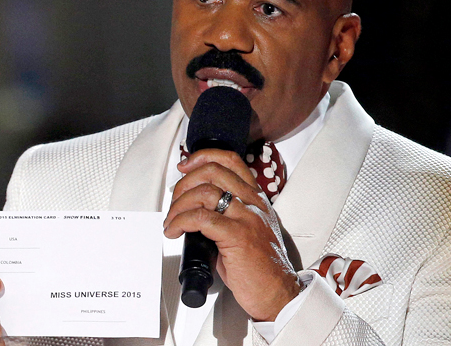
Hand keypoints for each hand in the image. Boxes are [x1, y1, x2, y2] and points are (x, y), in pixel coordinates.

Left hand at [163, 149, 299, 320]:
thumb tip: (194, 207)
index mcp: (255, 199)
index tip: (185, 167)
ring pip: (204, 192)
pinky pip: (200, 218)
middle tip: (173, 203)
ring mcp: (247, 217)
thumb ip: (227, 213)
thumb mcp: (248, 230)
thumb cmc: (261, 267)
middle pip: (212, 171)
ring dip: (178, 205)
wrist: (279, 293)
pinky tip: (174, 231)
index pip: (230, 160)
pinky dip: (180, 222)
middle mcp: (252, 203)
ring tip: (171, 221)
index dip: (202, 157)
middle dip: (183, 184)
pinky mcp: (238, 236)